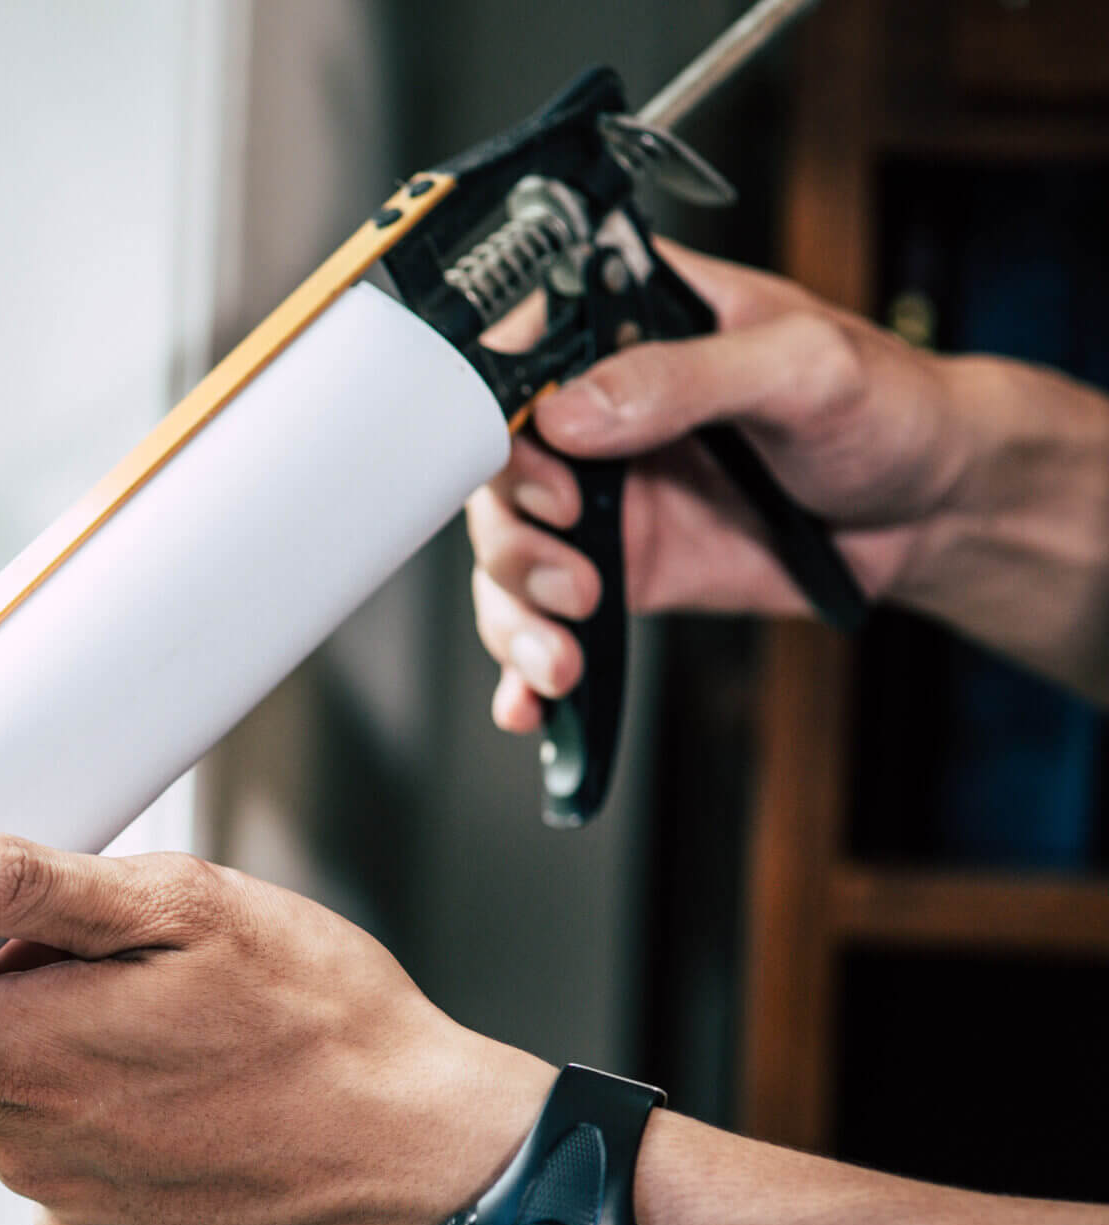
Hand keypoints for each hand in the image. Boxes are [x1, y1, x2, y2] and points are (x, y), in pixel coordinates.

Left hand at [0, 824, 554, 1224]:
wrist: (442, 1169)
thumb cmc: (329, 1032)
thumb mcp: (182, 908)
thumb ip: (21, 887)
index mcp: (23, 1061)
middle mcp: (31, 1156)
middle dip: (9, 1008)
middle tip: (115, 965)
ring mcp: (79, 1215)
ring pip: (27, 1117)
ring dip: (71, 1067)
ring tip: (182, 1032)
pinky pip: (86, 1172)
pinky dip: (120, 1131)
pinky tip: (202, 1100)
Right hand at [471, 241, 967, 732]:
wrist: (935, 508)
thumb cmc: (889, 406)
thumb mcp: (803, 368)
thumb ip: (686, 378)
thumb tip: (569, 413)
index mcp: (629, 324)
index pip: (518, 352)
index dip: (503, 415)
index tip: (547, 468)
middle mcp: (596, 409)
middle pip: (492, 468)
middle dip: (515, 535)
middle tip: (572, 573)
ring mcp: (601, 494)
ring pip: (507, 551)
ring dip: (517, 610)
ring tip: (565, 648)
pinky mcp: (617, 567)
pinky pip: (544, 614)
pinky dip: (525, 662)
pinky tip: (530, 696)